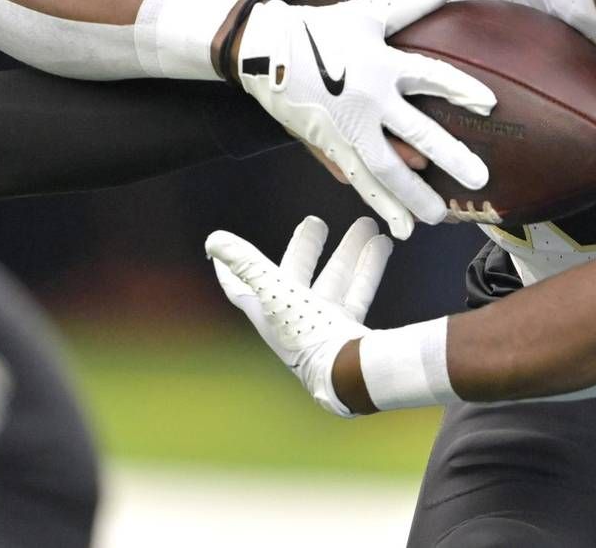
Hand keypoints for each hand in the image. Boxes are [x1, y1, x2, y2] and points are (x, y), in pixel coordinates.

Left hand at [206, 216, 390, 416]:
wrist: (348, 373)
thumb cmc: (306, 334)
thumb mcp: (274, 292)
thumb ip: (247, 264)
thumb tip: (214, 240)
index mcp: (267, 311)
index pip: (240, 286)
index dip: (230, 268)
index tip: (222, 248)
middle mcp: (293, 317)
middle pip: (296, 274)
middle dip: (306, 247)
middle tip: (316, 222)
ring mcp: (323, 323)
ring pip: (334, 279)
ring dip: (348, 252)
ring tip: (366, 225)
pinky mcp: (350, 329)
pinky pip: (359, 291)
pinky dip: (369, 268)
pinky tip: (381, 246)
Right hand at [234, 0, 494, 237]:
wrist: (264, 50)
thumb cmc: (320, 29)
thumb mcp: (368, 13)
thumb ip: (414, 4)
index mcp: (382, 65)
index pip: (431, 77)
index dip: (461, 89)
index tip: (489, 104)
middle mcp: (370, 100)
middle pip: (416, 135)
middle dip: (450, 158)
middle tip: (479, 180)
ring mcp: (349, 128)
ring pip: (386, 170)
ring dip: (412, 196)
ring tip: (436, 218)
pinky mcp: (330, 145)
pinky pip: (358, 179)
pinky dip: (378, 201)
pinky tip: (396, 223)